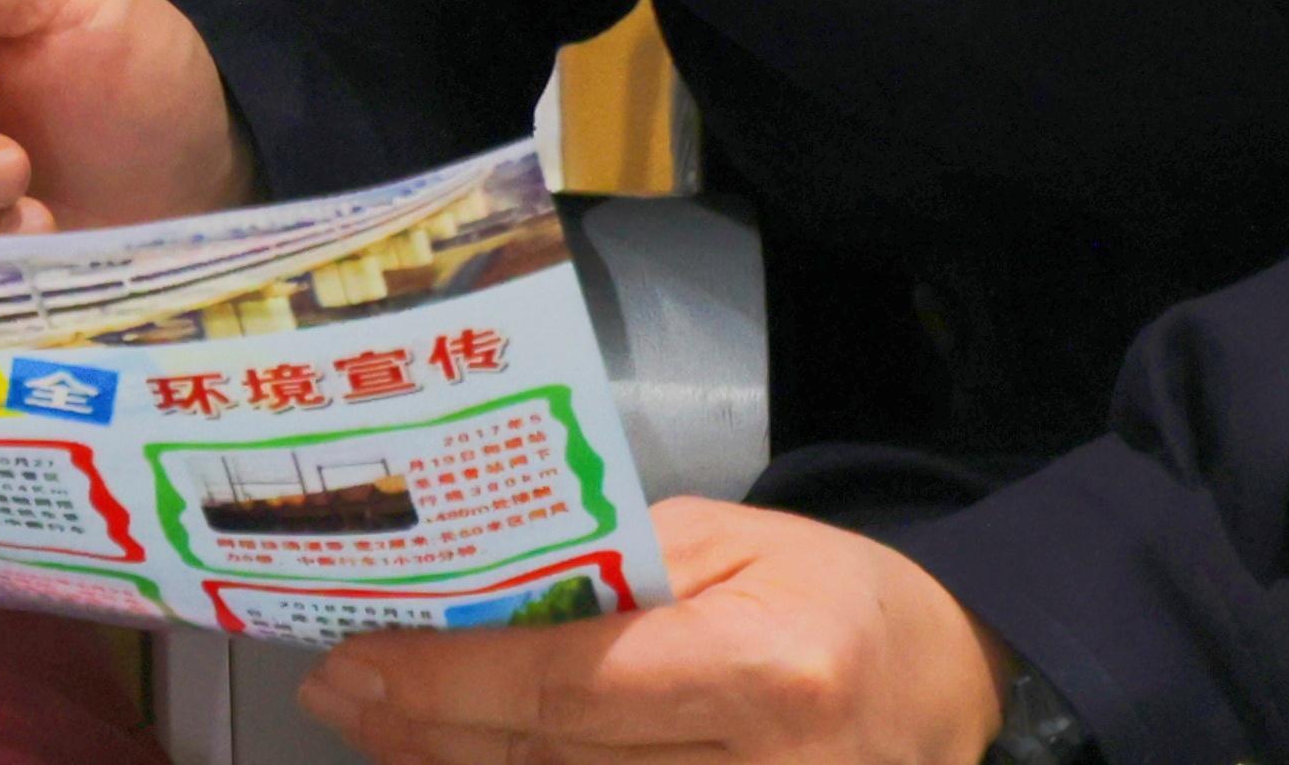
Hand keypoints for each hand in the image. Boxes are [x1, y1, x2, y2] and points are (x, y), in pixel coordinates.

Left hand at [294, 506, 1006, 761]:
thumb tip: (468, 602)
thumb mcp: (726, 545)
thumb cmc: (831, 596)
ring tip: (381, 724)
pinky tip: (460, 759)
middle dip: (429, 729)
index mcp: (766, 676)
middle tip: (342, 687)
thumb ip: (606, 573)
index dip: (450, 684)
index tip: (361, 659)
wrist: (947, 680)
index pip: (571, 692)